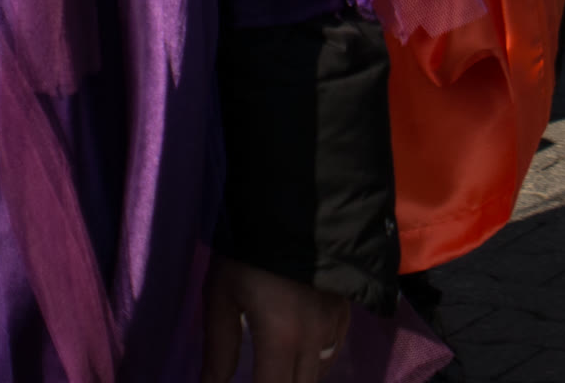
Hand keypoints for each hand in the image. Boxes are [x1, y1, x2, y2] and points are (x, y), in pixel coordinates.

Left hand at [201, 257, 350, 382]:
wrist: (291, 201)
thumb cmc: (245, 247)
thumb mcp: (221, 292)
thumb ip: (219, 347)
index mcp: (282, 339)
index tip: (244, 381)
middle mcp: (315, 341)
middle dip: (276, 382)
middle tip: (258, 369)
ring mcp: (335, 327)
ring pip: (317, 374)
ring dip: (294, 375)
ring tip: (270, 363)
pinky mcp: (344, 313)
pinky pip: (331, 353)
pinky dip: (313, 361)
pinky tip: (293, 348)